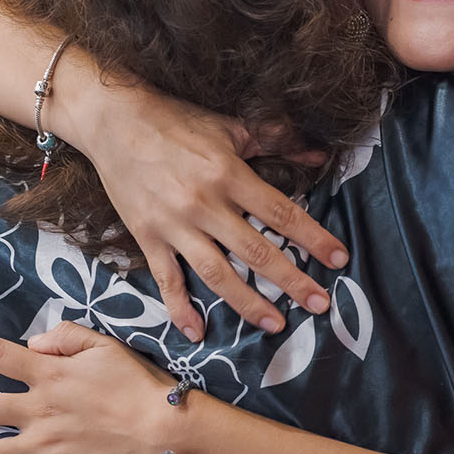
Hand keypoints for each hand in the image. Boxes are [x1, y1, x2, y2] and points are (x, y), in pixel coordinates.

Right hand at [59, 70, 347, 341]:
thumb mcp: (232, 126)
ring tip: (275, 324)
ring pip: (217, 274)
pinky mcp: (147, 237)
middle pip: (255, 252)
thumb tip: (322, 153)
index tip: (339, 259)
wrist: (114, 121)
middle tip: (319, 304)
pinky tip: (198, 332)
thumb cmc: (177, 121)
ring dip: (248, 303)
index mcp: (228, 174)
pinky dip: (180, 308)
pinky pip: (166, 279)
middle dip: (291, 282)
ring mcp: (174, 225)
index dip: (313, 238)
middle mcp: (204, 204)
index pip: (281, 213)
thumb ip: (278, 140)